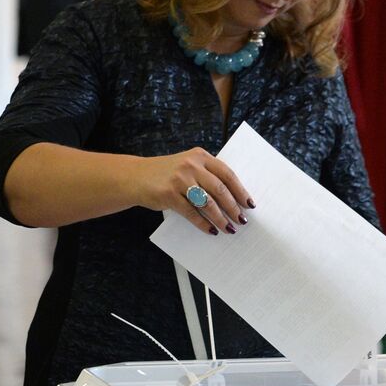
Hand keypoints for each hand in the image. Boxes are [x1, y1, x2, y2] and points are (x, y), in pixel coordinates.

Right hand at [131, 148, 254, 234]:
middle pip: (219, 189)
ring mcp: (179, 179)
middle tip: (241, 220)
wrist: (135, 177)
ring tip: (228, 228)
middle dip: (233, 207)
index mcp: (200, 156)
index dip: (240, 190)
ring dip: (220, 218)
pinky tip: (210, 230)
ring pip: (207, 202)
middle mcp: (191, 165)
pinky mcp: (168, 194)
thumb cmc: (165, 174)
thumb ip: (206, 174)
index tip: (249, 204)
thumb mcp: (187, 166)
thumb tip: (232, 198)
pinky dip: (202, 223)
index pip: (227, 174)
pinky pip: (191, 212)